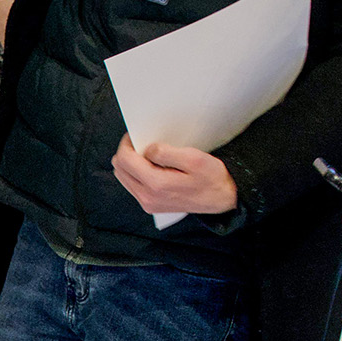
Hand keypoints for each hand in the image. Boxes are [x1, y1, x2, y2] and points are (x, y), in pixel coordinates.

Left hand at [112, 137, 237, 215]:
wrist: (221, 199)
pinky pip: (132, 185)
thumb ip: (166, 153)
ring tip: (146, 154)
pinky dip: (136, 173)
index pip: (125, 160)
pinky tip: (151, 167)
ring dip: (130, 163)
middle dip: (126, 152)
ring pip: (123, 177)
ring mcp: (147, 203)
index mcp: (156, 184)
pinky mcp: (150, 205)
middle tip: (140, 142)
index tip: (135, 135)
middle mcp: (147, 197)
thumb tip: (147, 149)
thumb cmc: (211, 178)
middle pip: (119, 169)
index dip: (126, 144)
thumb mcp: (193, 159)